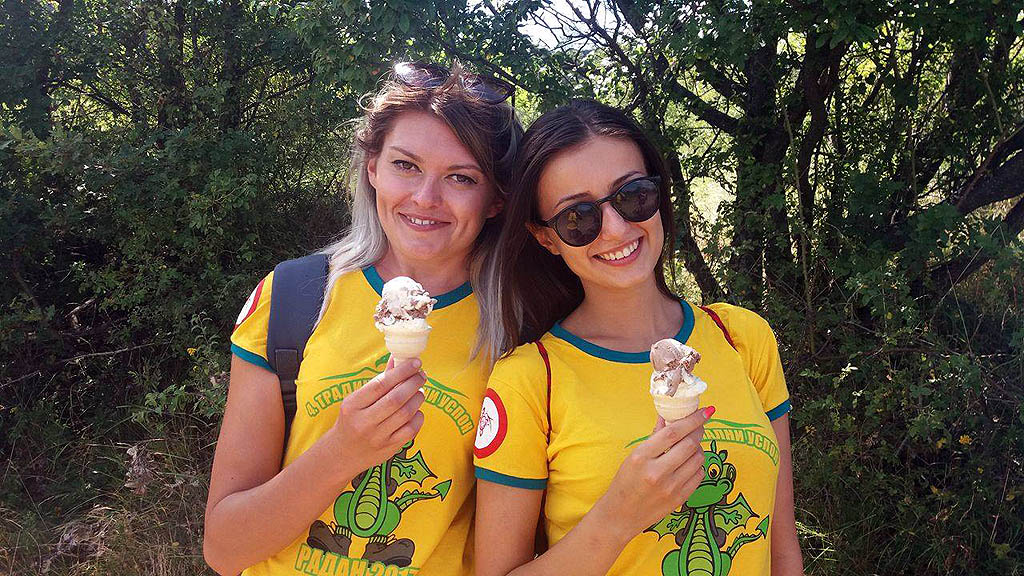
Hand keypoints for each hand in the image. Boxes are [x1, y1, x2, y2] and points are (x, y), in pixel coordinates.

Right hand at [325, 357, 425, 479]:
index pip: (380, 385)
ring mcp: (377, 437)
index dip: (401, 371)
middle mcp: (363, 422)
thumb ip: (378, 381)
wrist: (342, 454)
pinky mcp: (389, 449)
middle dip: (413, 383)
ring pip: (406, 413)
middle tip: (421, 375)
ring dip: (417, 398)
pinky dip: (418, 417)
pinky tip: (417, 410)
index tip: (415, 363)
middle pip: (395, 399)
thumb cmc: (351, 420)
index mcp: (352, 406)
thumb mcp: (356, 400)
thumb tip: (398, 359)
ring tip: (419, 391)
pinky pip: (410, 430)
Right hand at [596, 406, 711, 538]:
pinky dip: (698, 465)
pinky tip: (690, 463)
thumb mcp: (634, 457)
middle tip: (700, 426)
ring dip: (699, 448)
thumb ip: (654, 437)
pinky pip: (699, 475)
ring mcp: (670, 487)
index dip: (693, 419)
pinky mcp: (679, 499)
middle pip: (689, 444)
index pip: (673, 432)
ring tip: (691, 446)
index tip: (705, 411)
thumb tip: (667, 416)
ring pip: (698, 459)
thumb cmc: (625, 483)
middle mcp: (657, 472)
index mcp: (642, 457)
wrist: (621, 515)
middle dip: (699, 431)